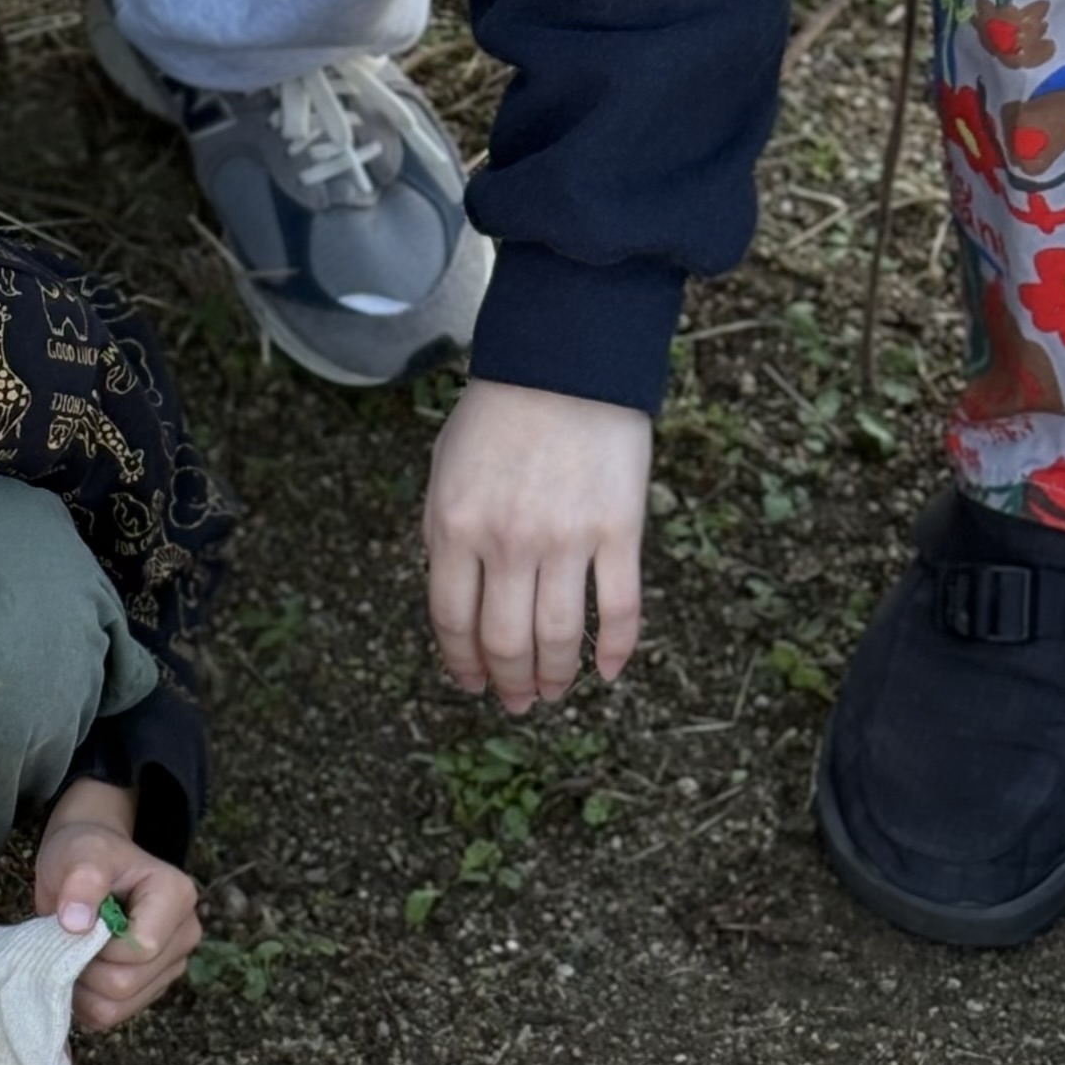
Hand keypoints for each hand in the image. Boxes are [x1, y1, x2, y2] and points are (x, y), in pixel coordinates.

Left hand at [33, 777, 200, 1027]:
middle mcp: (185, 934)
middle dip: (87, 966)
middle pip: (128, 983)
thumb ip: (80, 882)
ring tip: (75, 950)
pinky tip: (82, 968)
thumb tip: (76, 923)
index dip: (99, 945)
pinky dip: (86, 999)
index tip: (80, 921)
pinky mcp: (151, 988)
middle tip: (70, 937)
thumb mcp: (79, 853)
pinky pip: (112, 1016)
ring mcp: (170, 965)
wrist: (85, 865)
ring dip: (84, 986)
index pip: (141, 948)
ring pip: (119, 1006)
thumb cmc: (86, 854)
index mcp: (177, 896)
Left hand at [422, 378, 652, 713]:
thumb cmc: (498, 415)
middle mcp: (507, 543)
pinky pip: (619, 608)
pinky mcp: (619, 531)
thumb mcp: (446, 473)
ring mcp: (566, 539)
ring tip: (552, 693)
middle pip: (504, 641)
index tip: (472, 685)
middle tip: (515, 702)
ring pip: (558, 637)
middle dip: (508, 683)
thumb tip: (459, 601)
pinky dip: (615, 650)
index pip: (452, 622)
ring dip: (554, 677)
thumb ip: (448, 536)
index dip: (462, 664)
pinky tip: (607, 672)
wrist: (564, 362)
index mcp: (454, 529)